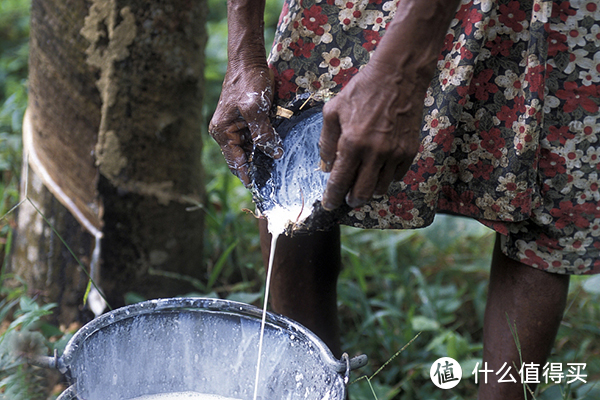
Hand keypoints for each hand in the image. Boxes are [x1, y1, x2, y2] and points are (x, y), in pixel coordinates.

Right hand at [209, 63, 282, 185]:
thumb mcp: (256, 108)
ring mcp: (235, 127)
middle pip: (242, 158)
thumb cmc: (249, 81)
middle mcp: (226, 132)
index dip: (248, 175)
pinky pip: (255, 139)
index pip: (235, 162)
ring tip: (279, 168)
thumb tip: (274, 153)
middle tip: (275, 180)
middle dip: (256, 167)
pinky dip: (264, 145)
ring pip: (250, 150)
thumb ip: (263, 133)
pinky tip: (277, 150)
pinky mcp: (246, 121)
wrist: (249, 60)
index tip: (261, 188)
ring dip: (262, 157)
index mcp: (222, 132)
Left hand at [319, 63, 424, 209]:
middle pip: (362, 193)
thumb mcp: (333, 110)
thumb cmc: (362, 90)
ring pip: (381, 188)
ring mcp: (395, 153)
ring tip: (363, 180)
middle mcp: (375, 152)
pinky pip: (397, 176)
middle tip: (346, 198)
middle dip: (351, 200)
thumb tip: (326, 165)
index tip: (329, 205)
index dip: (332, 197)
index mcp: (352, 142)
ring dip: (370, 189)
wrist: (398, 76)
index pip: (340, 181)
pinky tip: (379, 167)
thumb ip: (326, 140)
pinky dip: (386, 176)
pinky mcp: (410, 150)